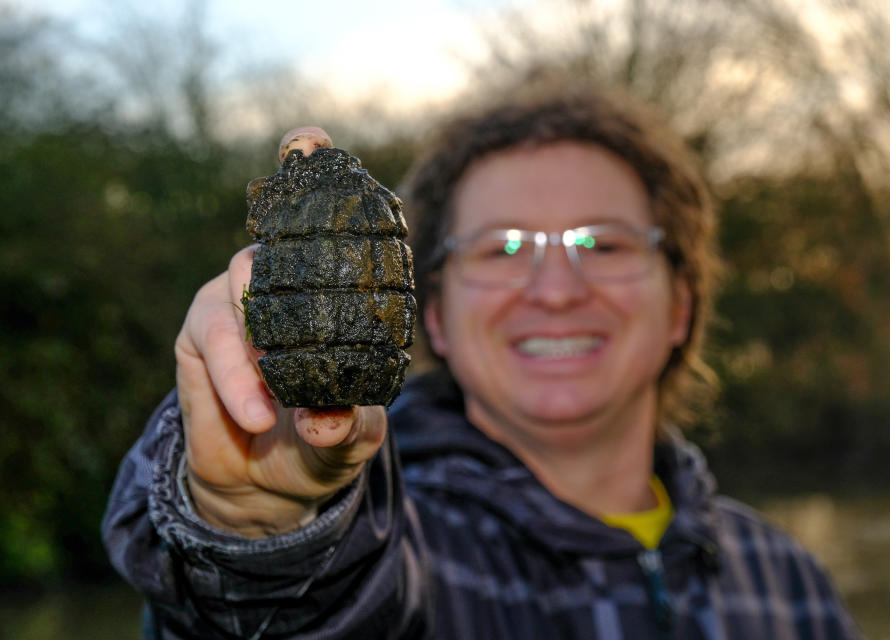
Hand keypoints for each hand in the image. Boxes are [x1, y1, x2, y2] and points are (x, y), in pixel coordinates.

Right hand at [173, 126, 386, 537]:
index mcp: (327, 293)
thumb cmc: (322, 442)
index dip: (311, 174)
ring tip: (280, 411)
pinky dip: (237, 379)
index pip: (322, 226)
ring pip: (244, 291)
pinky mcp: (201, 334)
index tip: (307, 139)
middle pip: (275, 242)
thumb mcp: (350, 437)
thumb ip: (346, 427)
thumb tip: (327, 419)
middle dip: (282, 232)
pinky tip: (257, 416)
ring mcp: (237, 303)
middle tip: (292, 251)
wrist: (268, 486)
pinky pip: (215, 341)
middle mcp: (281, 284)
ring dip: (260, 351)